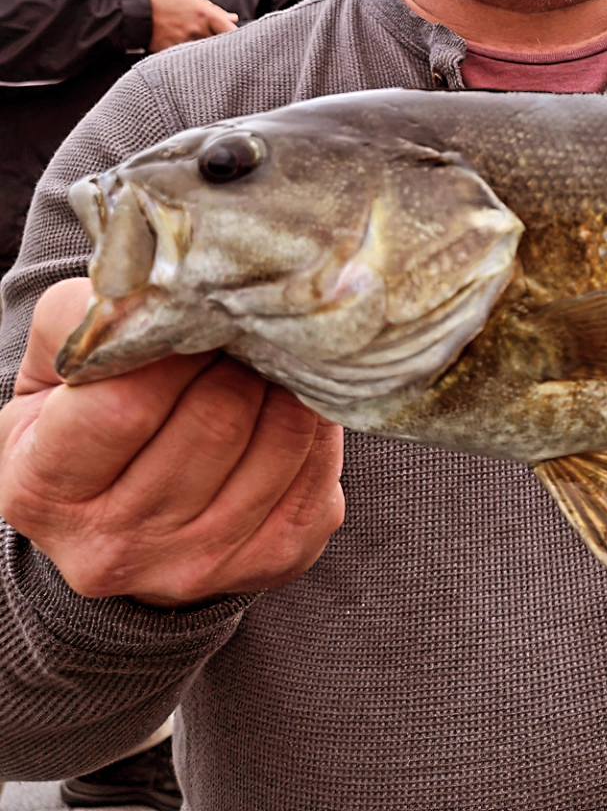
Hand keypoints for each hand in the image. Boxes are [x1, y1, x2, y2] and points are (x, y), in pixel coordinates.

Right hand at [0, 278, 344, 606]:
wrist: (123, 516)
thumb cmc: (86, 420)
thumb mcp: (58, 368)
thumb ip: (90, 320)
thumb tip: (164, 285)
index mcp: (44, 490)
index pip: (128, 404)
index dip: (176, 348)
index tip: (197, 315)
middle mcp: (114, 546)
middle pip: (217, 419)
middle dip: (240, 359)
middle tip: (244, 329)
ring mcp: (196, 564)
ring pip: (279, 440)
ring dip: (287, 385)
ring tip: (270, 361)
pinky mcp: (271, 561)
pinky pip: (319, 468)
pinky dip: (317, 423)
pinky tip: (294, 402)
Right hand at [148, 0, 238, 50]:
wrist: (136, 10)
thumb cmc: (166, 1)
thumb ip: (214, 11)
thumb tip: (233, 18)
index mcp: (206, 15)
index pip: (231, 32)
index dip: (238, 39)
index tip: (240, 43)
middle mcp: (198, 31)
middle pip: (220, 46)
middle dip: (224, 49)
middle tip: (227, 51)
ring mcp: (184, 43)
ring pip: (204, 55)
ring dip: (207, 55)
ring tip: (204, 53)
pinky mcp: (171, 53)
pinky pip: (186, 59)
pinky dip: (190, 59)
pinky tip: (188, 57)